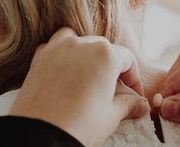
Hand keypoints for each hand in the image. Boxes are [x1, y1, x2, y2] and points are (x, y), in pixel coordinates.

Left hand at [9, 28, 148, 146]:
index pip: (127, 59)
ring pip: (80, 42)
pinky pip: (56, 47)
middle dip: (112, 69)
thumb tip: (139, 104)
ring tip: (89, 79)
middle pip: (105, 49)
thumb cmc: (77, 126)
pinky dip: (63, 56)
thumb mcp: (111, 116)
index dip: (134, 79)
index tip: (134, 95)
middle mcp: (82, 44)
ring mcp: (59, 48)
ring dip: (88, 56)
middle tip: (114, 93)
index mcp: (105, 54)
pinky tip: (66, 74)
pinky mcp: (40, 58)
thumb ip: (128, 104)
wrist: (40, 136)